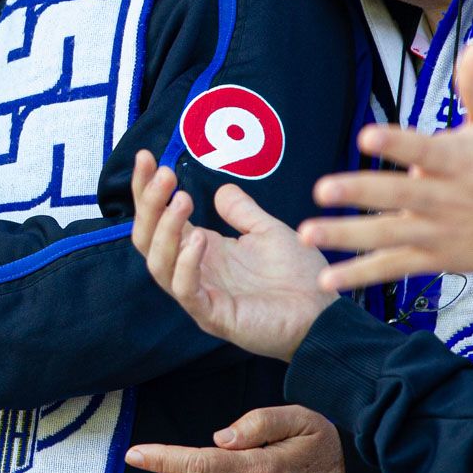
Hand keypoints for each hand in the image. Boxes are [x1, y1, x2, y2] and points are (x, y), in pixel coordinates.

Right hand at [130, 151, 332, 360]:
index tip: (147, 156)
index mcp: (200, 250)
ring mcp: (198, 294)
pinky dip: (185, 263)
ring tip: (183, 201)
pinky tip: (199, 238)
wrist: (326, 315)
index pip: (158, 217)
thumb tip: (221, 189)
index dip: (147, 189)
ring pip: (158, 263)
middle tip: (165, 175)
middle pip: (147, 238)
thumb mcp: (269, 232)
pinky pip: (185, 290)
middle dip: (149, 204)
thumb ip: (243, 212)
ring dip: (164, 230)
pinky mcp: (212, 315)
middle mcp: (191, 270)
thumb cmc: (298, 278)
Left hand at [300, 42, 472, 292]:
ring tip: (307, 233)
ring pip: (387, 236)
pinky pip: (391, 268)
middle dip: (360, 193)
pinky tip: (326, 280)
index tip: (367, 133)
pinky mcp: (432, 258)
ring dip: (347, 237)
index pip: (423, 149)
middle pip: (398, 195)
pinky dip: (359, 276)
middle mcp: (444, 197)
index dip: (397, 142)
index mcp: (456, 161)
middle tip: (321, 190)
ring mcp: (436, 231)